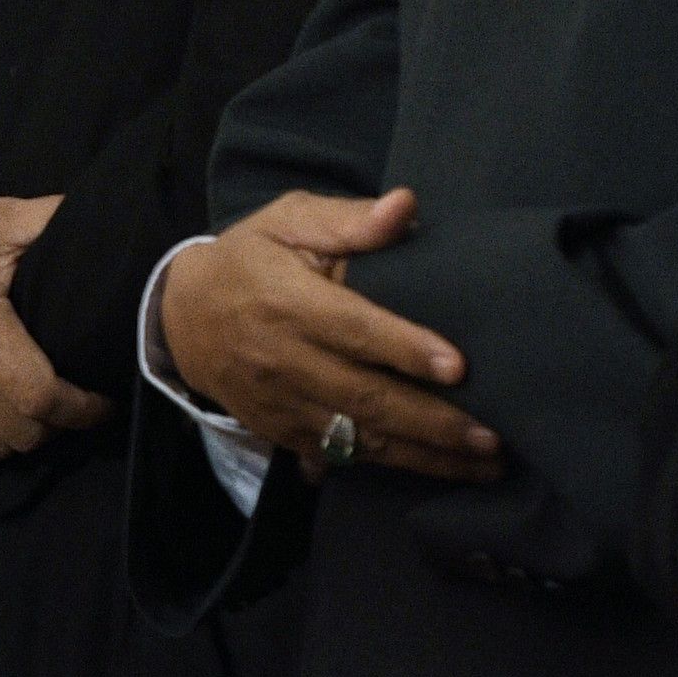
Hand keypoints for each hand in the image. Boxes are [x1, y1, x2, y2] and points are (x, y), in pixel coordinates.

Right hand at [157, 190, 499, 480]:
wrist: (184, 316)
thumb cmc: (251, 258)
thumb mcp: (287, 220)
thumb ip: (348, 220)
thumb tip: (405, 206)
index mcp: (286, 300)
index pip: (351, 328)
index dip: (404, 348)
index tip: (458, 365)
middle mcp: (284, 358)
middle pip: (364, 396)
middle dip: (432, 420)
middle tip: (493, 436)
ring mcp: (283, 402)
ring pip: (361, 437)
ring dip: (427, 455)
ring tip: (485, 463)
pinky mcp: (284, 432)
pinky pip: (344, 456)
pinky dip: (395, 466)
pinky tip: (443, 471)